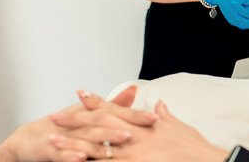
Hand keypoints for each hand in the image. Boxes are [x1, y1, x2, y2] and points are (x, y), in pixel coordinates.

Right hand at [0, 89, 147, 161]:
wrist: (26, 141)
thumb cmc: (60, 129)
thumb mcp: (85, 116)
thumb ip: (111, 105)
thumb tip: (133, 91)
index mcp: (87, 115)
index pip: (114, 112)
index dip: (134, 114)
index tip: (156, 116)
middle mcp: (77, 123)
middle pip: (104, 121)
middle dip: (126, 121)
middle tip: (148, 124)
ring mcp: (63, 136)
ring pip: (86, 137)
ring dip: (104, 137)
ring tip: (123, 138)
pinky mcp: (49, 150)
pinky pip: (62, 154)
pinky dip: (71, 155)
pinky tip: (82, 157)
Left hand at [55, 98, 226, 161]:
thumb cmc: (196, 148)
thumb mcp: (178, 127)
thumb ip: (164, 116)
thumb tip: (158, 105)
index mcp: (144, 126)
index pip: (114, 109)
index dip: (96, 101)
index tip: (79, 93)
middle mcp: (135, 139)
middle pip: (98, 127)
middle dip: (75, 121)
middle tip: (54, 117)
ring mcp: (133, 157)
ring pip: (96, 150)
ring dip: (72, 146)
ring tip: (53, 143)